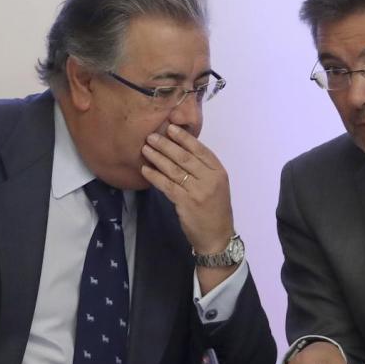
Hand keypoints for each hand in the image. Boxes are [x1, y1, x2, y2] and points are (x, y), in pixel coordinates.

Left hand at [141, 124, 233, 253]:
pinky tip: (145, 170)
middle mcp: (210, 179)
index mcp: (219, 172)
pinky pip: (167, 186)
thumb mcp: (216, 185)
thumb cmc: (215, 209)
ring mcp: (198, 192)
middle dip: (167, 145)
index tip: (171, 127)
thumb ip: (203, 169)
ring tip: (145, 149)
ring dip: (158, 158)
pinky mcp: (185, 203)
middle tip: (152, 136)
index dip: (185, 138)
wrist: (217, 236)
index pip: (201, 150)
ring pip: (174, 170)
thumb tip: (180, 149)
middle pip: (185, 157)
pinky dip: (155, 176)